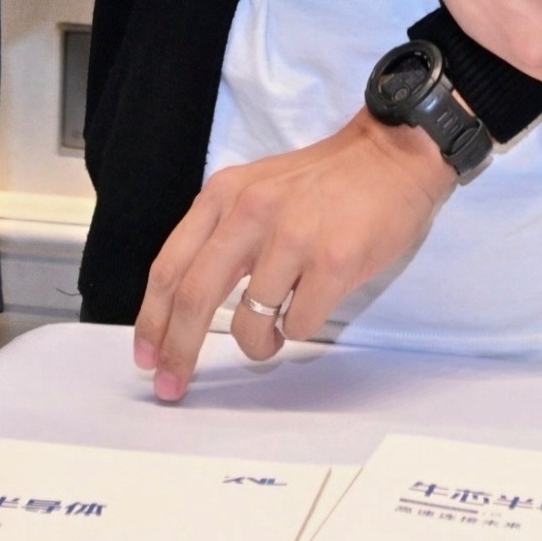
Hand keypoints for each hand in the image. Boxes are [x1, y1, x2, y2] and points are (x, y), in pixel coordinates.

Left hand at [133, 114, 457, 401]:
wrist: (394, 155)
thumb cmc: (325, 181)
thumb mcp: (257, 189)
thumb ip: (222, 235)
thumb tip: (187, 307)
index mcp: (223, 196)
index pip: (170, 268)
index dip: (152, 321)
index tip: (147, 359)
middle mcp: (250, 213)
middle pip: (194, 299)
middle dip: (178, 352)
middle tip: (174, 385)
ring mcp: (293, 238)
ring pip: (248, 323)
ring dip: (256, 345)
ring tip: (274, 336)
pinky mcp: (334, 262)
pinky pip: (299, 325)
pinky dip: (300, 330)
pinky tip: (313, 306)